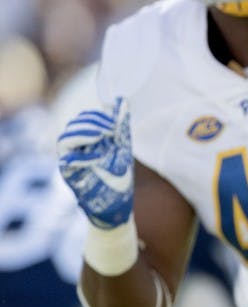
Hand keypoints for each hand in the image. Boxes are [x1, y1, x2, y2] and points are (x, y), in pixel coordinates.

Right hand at [57, 97, 134, 228]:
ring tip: (102, 137)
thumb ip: (121, 126)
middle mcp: (78, 148)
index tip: (113, 123)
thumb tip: (122, 100)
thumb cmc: (119, 177)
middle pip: (74, 126)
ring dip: (84, 134)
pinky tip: (97, 155)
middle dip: (91, 123)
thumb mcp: (122, 148)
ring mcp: (72, 161)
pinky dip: (81, 155)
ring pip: (66, 139)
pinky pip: (66, 159)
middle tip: (109, 131)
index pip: (85, 119)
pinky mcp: (69, 175)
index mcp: (89, 140)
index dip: (97, 116)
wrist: (116, 205)